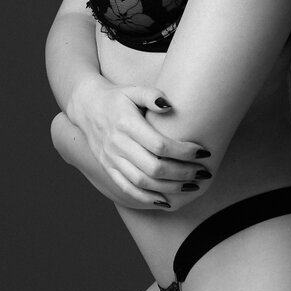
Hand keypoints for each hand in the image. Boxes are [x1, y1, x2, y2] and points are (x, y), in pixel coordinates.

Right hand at [62, 79, 213, 208]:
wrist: (87, 106)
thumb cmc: (117, 97)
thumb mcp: (133, 89)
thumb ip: (151, 95)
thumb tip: (170, 106)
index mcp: (126, 124)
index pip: (160, 145)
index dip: (184, 152)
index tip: (203, 152)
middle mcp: (117, 144)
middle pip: (154, 168)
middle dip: (182, 173)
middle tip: (204, 172)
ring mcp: (111, 159)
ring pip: (142, 182)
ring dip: (170, 188)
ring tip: (192, 186)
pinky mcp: (108, 168)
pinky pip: (127, 189)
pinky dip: (147, 198)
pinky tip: (166, 201)